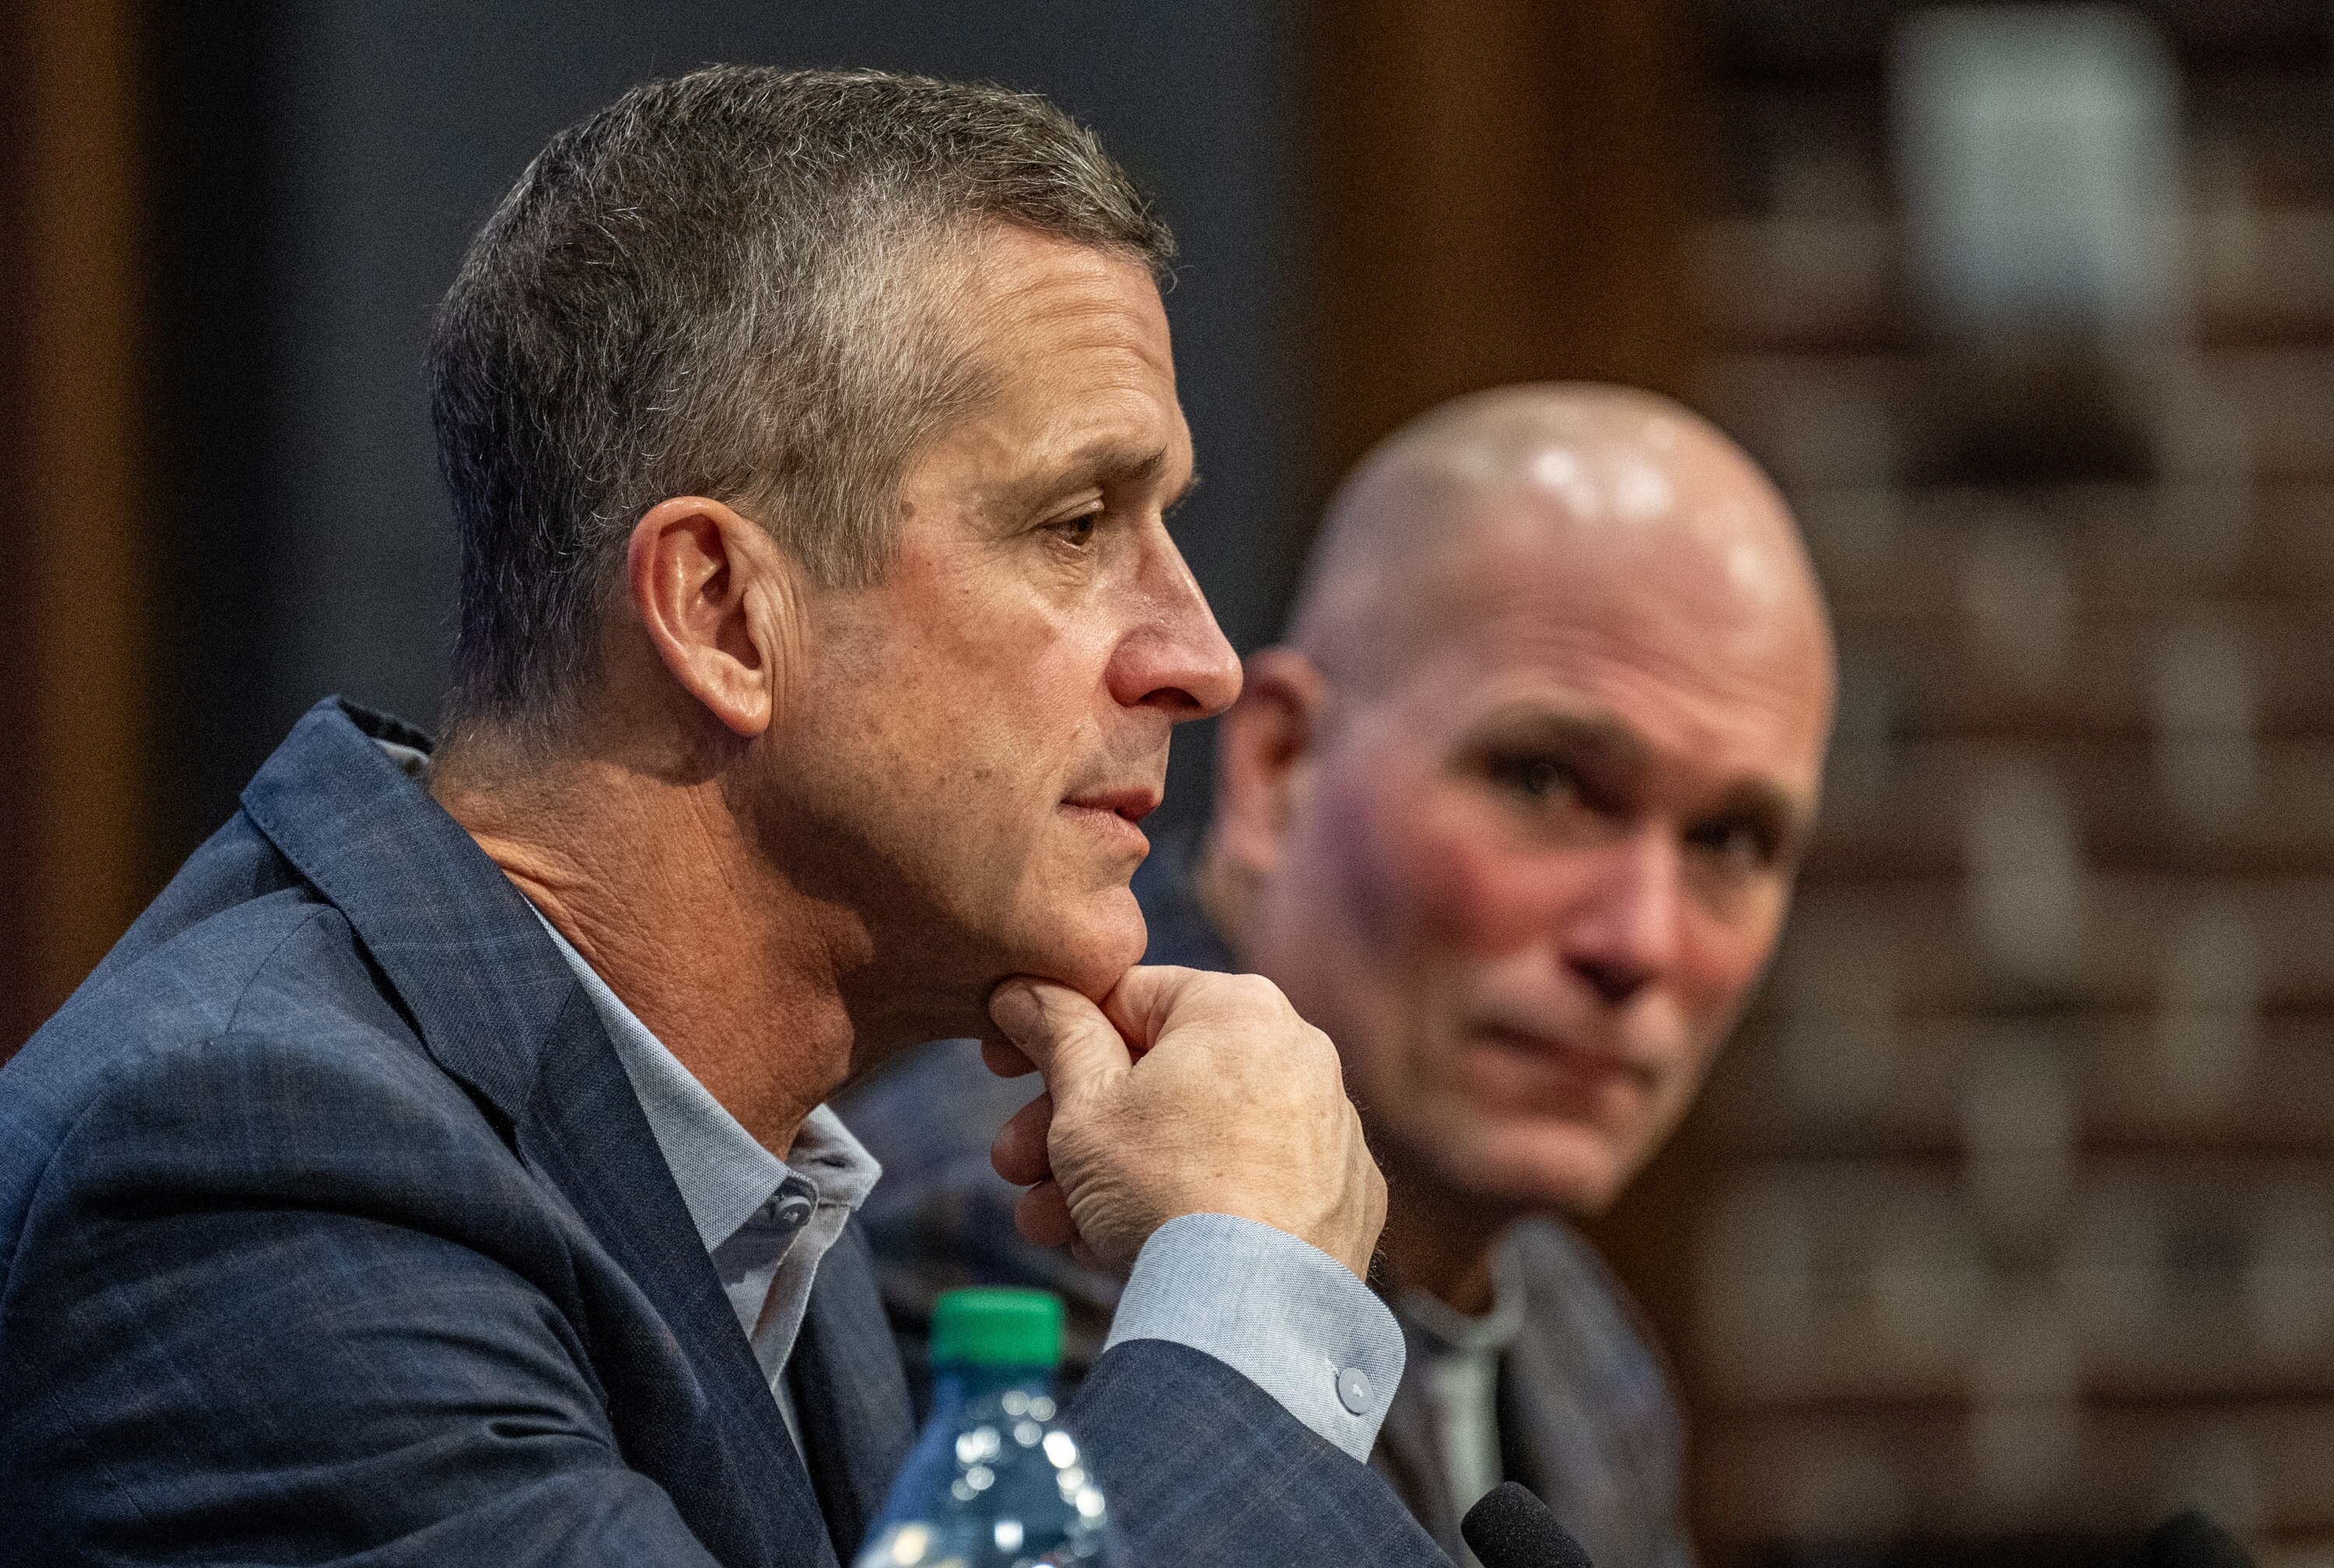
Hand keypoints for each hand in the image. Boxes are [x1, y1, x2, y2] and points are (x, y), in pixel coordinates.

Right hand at [985, 965, 1386, 1279]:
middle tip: (1014, 1165)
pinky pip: (1249, 1185)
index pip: (1126, 998)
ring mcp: (1331, 1131)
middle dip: (1071, 1126)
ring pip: (1196, 1136)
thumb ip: (1057, 1035)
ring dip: (1114, 1176)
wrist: (1251, 1319)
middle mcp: (1301, 1054)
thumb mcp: (1083, 1107)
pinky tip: (1128, 1247)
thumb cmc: (1162, 1195)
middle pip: (1159, 1077)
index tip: (1004, 1065)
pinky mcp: (1344, 1200)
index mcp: (1240, 1008)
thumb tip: (1028, 990)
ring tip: (1051, 1224)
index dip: (1052, 1032)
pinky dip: (1191, 1206)